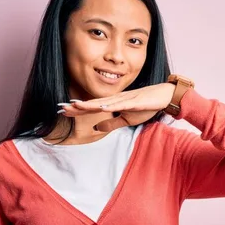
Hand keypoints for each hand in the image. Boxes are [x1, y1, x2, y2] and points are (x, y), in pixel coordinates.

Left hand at [59, 83, 174, 131]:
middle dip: (77, 106)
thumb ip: (111, 123)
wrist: (163, 96)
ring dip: (89, 104)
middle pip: (93, 103)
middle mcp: (115, 99)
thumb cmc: (145, 106)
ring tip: (75, 106)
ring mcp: (124, 99)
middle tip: (61, 108)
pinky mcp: (134, 101)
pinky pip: (121, 104)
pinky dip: (110, 105)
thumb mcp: (126, 119)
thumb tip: (97, 128)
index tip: (63, 111)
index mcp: (112, 103)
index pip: (91, 107)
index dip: (77, 110)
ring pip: (103, 102)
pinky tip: (101, 107)